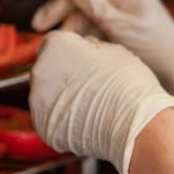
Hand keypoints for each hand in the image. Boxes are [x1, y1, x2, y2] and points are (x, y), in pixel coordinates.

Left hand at [30, 30, 173, 173]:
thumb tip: (85, 48)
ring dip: (61, 99)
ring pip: (45, 96)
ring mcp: (38, 103)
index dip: (71, 53)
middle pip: (46, 70)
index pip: (53, 44)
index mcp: (56, 46)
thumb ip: (90, 46)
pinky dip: (63, 121)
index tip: (83, 62)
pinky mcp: (44, 129)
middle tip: (88, 85)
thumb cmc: (129, 84)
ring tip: (89, 106)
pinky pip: (50, 120)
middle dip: (62, 76)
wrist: (136, 125)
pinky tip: (86, 122)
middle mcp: (40, 72)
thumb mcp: (114, 51)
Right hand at [34, 0, 173, 128]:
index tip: (39, 25)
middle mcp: (126, 1)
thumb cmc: (160, 49)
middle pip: (86, 7)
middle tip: (51, 45)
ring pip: (91, 23)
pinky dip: (89, 45)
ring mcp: (127, 18)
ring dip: (78, 37)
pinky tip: (81, 58)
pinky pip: (101, 35)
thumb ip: (98, 8)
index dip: (60, 6)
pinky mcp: (127, 35)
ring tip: (67, 55)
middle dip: (68, 25)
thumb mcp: (126, 27)